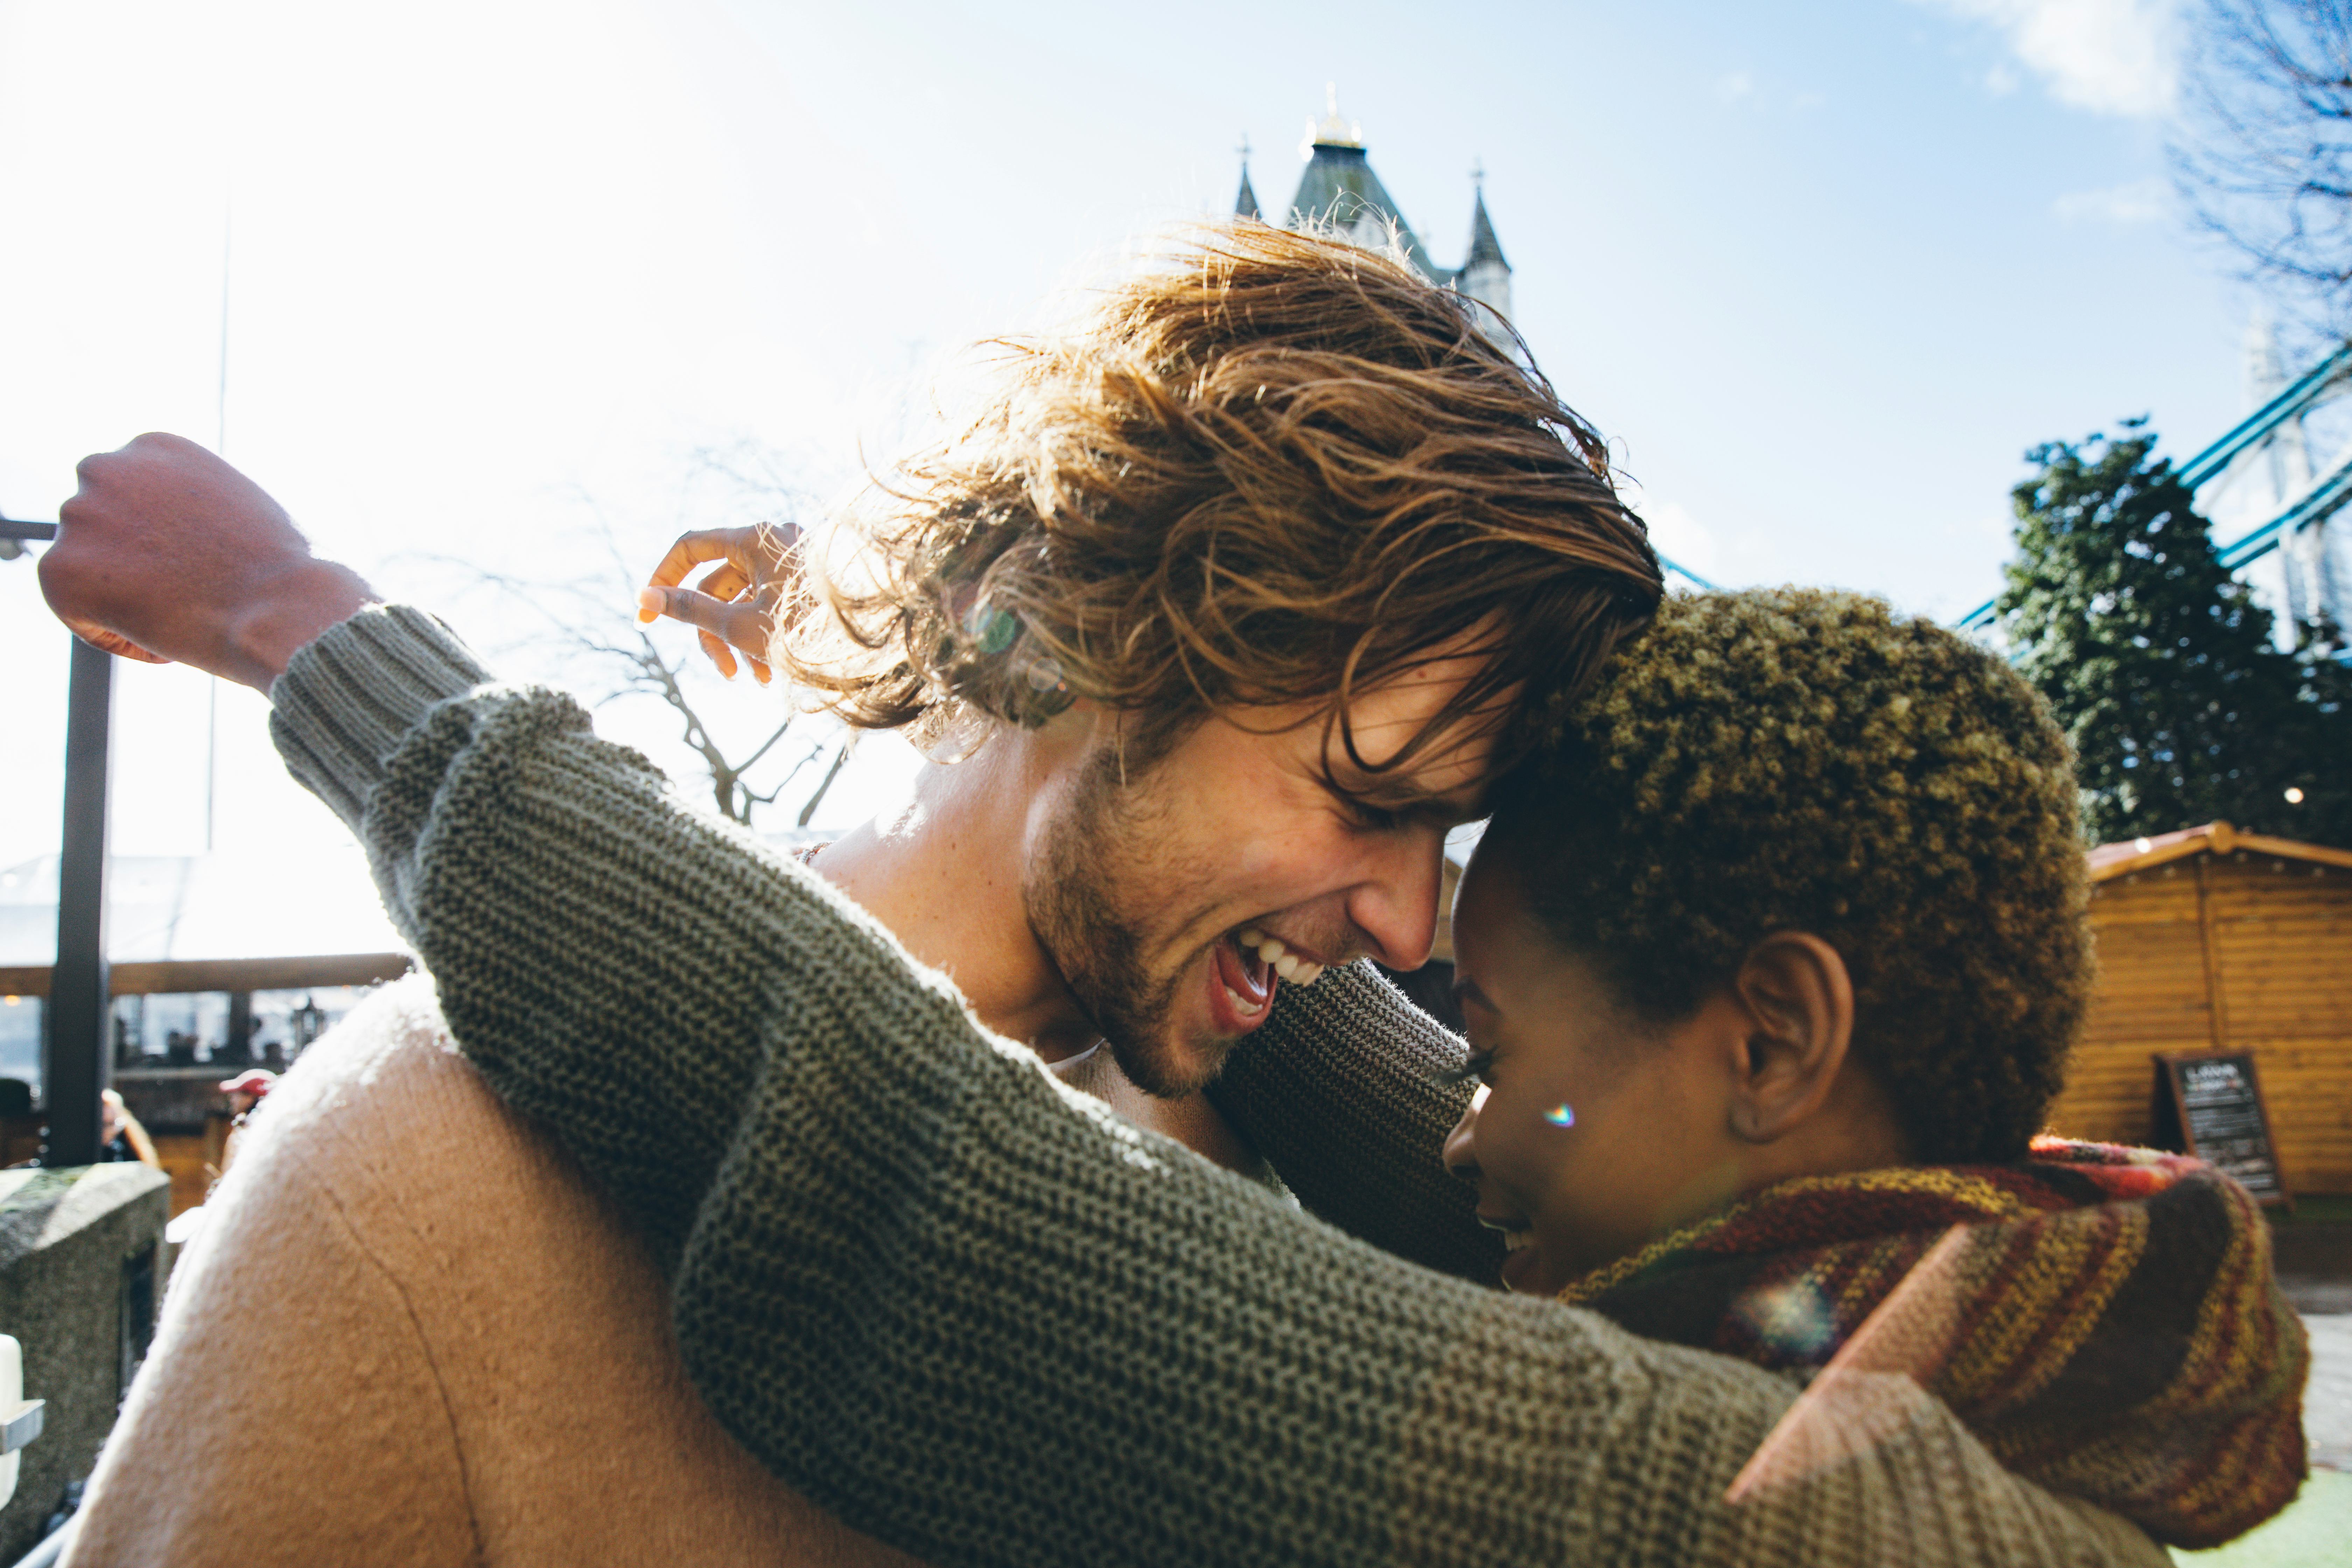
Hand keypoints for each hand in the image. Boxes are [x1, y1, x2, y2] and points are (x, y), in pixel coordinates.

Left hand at [38, 433, 375, 690]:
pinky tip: (160, 635)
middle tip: (176, 590)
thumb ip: (188, 502)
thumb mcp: (235, 502)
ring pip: (83, 565)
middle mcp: (107, 467)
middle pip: (97, 523)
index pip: (127, 490)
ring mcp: (80, 515)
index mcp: (152, 446)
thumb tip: (163, 531)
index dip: (154, 534)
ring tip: (176, 612)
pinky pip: (75, 610)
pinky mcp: (61, 568)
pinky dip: (111, 631)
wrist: (276, 606)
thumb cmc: (273, 567)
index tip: (187, 561)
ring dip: (120, 593)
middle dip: (127, 557)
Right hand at [636, 522, 804, 682]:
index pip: (691, 547)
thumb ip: (688, 609)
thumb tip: (644, 596)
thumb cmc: (805, 634)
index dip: (663, 578)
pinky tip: (767, 674)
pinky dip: (759, 635)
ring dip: (737, 641)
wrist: (869, 651)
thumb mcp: (737, 624)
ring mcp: (792, 561)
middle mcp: (774, 542)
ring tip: (750, 678)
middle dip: (713, 631)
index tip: (645, 614)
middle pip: (718, 583)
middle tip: (722, 670)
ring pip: (742, 599)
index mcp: (755, 538)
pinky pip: (767, 603)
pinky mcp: (804, 583)